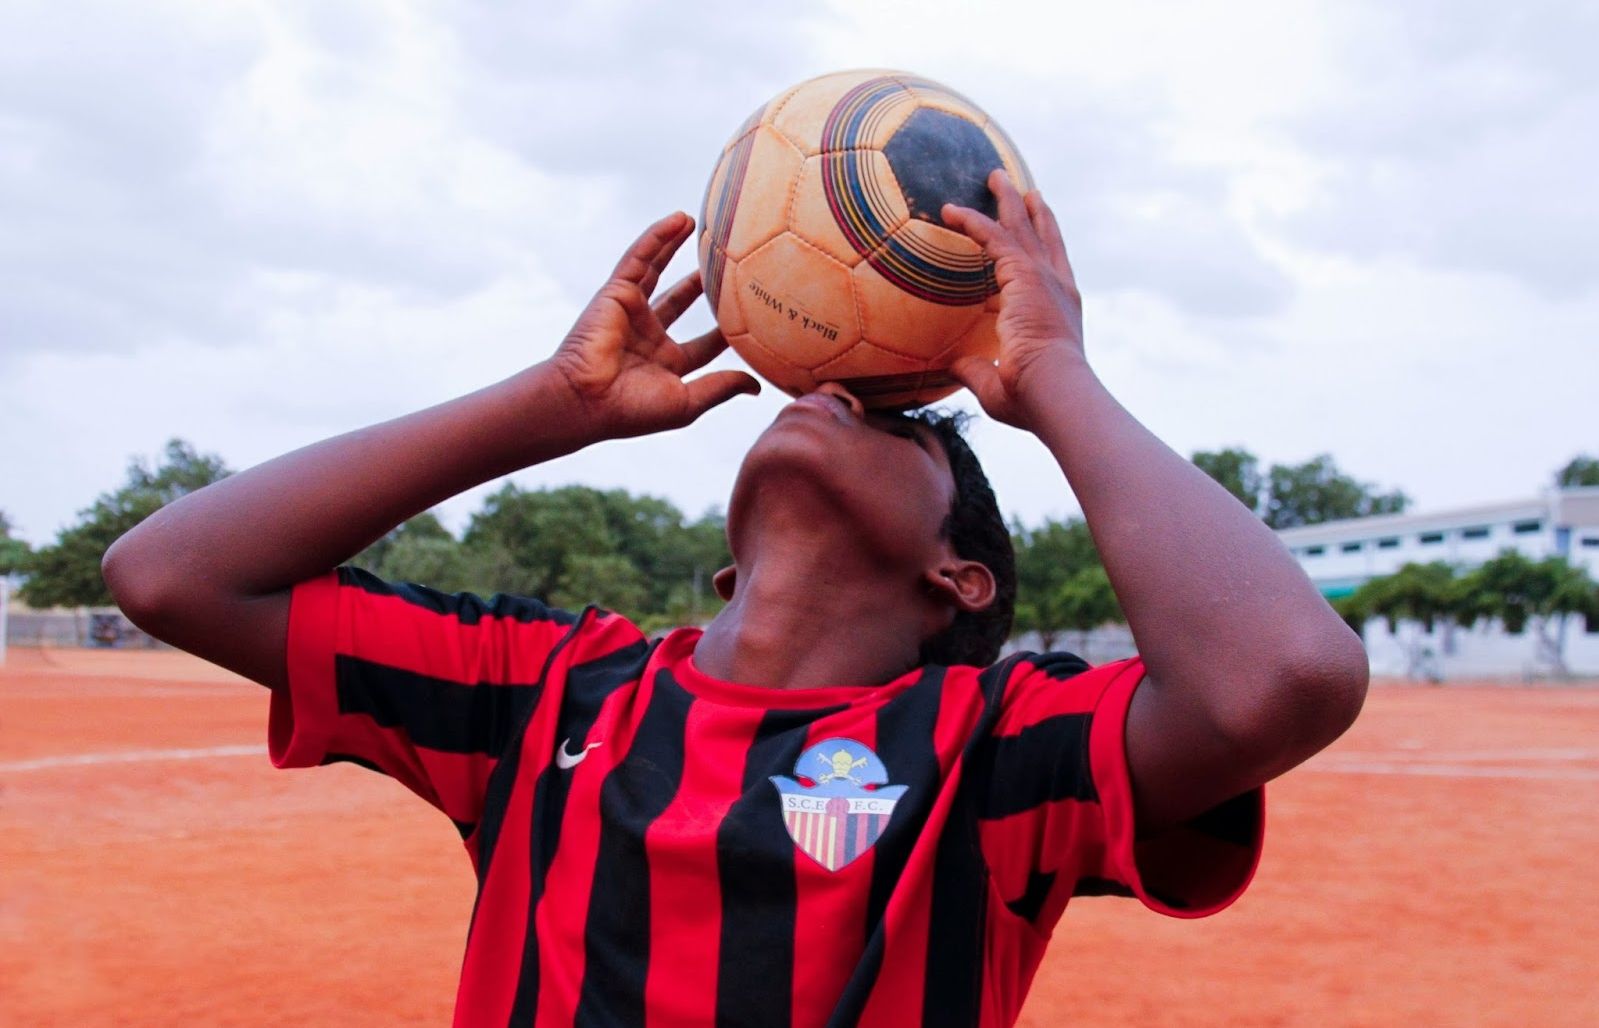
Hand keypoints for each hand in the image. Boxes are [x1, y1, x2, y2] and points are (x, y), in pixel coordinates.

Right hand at [549, 212, 759, 439]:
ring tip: (698, 224)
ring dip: (675, 247)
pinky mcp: (617, 292)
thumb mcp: (688, 402)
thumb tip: (758, 385)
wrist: (586, 400)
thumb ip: (722, 388)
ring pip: (658, 272)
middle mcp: (648, 336)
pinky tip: (680, 220)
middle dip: (701, 284)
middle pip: (680, 301)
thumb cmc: (633, 410)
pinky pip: (640, 258)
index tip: (755, 317)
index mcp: (666, 364)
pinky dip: (658, 237)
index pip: (704, 345)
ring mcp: (631, 312)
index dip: (728, 332)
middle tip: (727, 264)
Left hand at [941, 171, 1085, 429]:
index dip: (1045, 243)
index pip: (1052, 267)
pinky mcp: (1023, 274)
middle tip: (1022, 190)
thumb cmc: (1035, 398)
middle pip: (1042, 237)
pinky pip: (993, 237)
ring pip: (1020, 227)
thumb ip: (978, 370)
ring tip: (994, 176)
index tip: (1038, 223)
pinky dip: (972, 221)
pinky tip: (951, 210)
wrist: (1054, 389)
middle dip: (1031, 211)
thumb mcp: (1000, 385)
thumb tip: (956, 365)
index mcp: (1061, 310)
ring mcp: (1042, 277)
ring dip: (1005, 200)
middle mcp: (1057, 287)